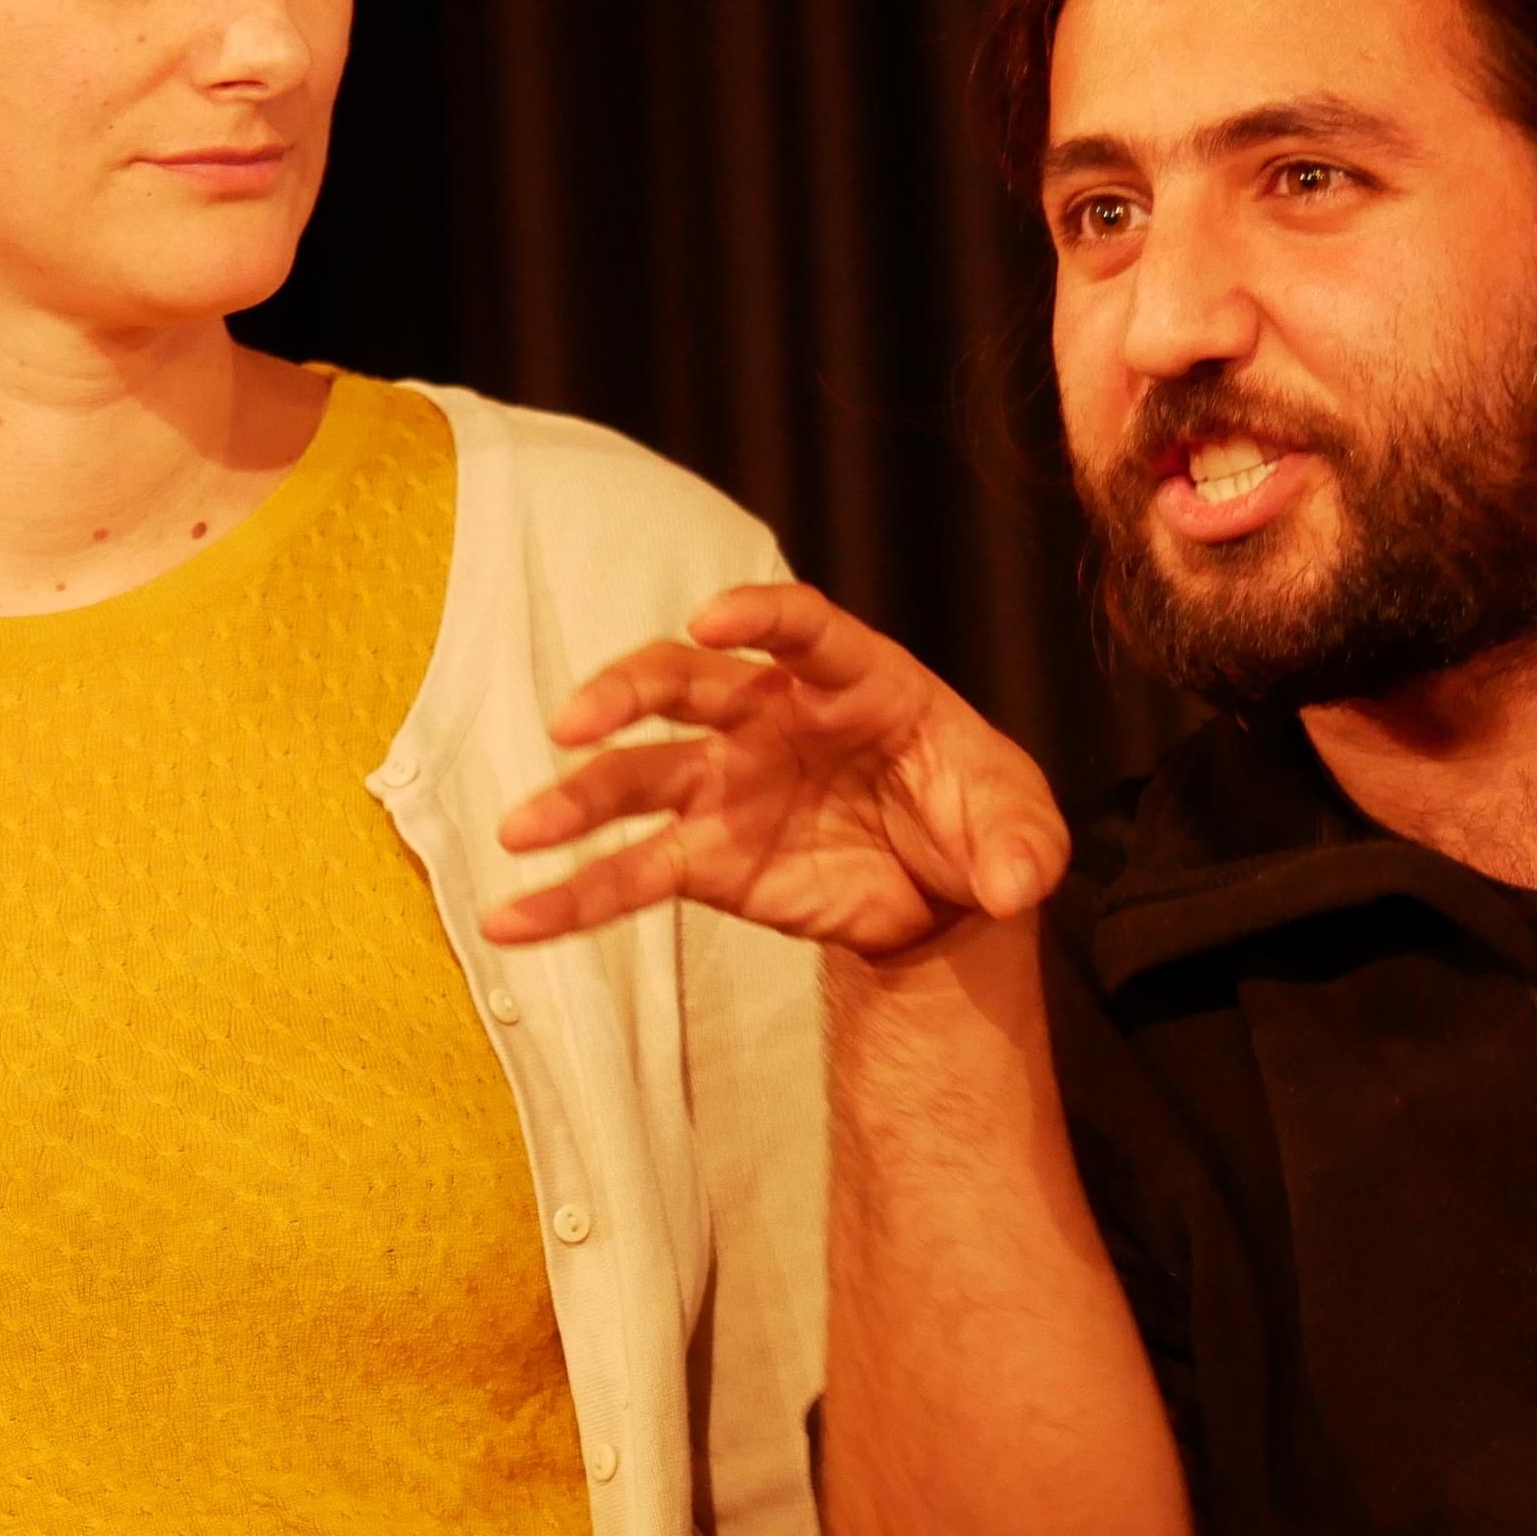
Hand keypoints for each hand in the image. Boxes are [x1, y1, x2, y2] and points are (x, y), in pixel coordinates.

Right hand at [481, 584, 1071, 957]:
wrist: (946, 885)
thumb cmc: (976, 815)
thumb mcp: (1022, 823)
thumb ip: (1022, 848)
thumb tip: (1016, 887)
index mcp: (853, 679)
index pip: (802, 628)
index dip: (759, 615)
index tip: (713, 621)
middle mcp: (772, 716)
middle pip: (684, 683)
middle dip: (626, 691)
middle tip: (576, 721)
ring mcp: (729, 784)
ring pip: (637, 777)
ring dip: (576, 800)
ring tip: (519, 832)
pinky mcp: (710, 857)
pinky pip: (631, 873)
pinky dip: (572, 898)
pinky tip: (514, 920)